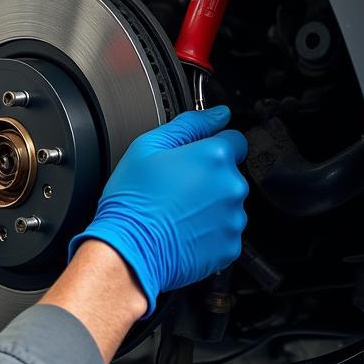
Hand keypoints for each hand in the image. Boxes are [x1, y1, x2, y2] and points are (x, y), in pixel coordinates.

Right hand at [69, 106, 248, 316]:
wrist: (129, 250)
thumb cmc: (133, 201)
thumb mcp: (148, 147)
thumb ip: (189, 124)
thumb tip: (217, 114)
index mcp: (214, 156)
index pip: (234, 140)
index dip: (211, 146)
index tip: (194, 158)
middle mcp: (231, 186)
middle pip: (229, 173)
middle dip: (208, 177)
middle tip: (175, 187)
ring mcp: (233, 218)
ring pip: (228, 203)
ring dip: (209, 205)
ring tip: (176, 211)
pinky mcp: (231, 246)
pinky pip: (225, 232)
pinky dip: (209, 231)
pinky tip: (183, 230)